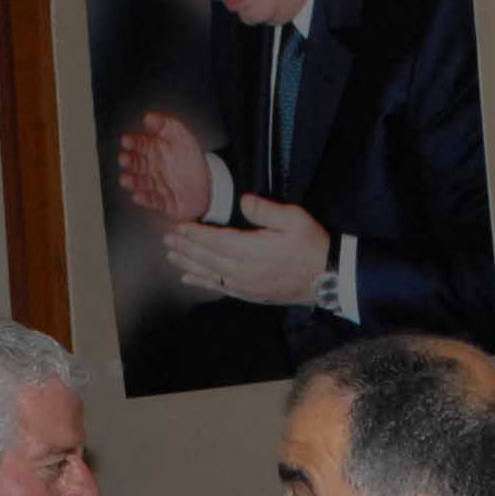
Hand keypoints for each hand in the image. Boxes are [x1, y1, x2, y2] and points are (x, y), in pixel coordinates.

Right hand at [116, 112, 211, 220]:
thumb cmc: (191, 158)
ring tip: (126, 179)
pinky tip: (138, 195)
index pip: (139, 144)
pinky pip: (152, 201)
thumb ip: (164, 124)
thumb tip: (148, 117)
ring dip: (132, 182)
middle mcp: (149, 167)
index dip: (132, 142)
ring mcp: (154, 185)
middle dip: (128, 162)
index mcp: (152, 150)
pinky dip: (145, 199)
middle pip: (135, 164)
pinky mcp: (162, 202)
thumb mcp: (181, 135)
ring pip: (140, 183)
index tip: (126, 141)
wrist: (208, 182)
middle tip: (124, 159)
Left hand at [165, 196, 332, 306]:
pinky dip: (202, 282)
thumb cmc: (311, 245)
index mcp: (250, 250)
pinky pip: (220, 288)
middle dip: (185, 247)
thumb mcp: (294, 219)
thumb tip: (243, 201)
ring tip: (171, 256)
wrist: (327, 277)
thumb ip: (265, 210)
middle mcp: (242, 271)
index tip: (178, 225)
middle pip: (206, 258)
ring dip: (188, 264)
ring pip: (209, 274)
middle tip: (166, 239)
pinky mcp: (249, 294)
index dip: (194, 233)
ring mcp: (244, 285)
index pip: (214, 240)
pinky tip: (189, 278)